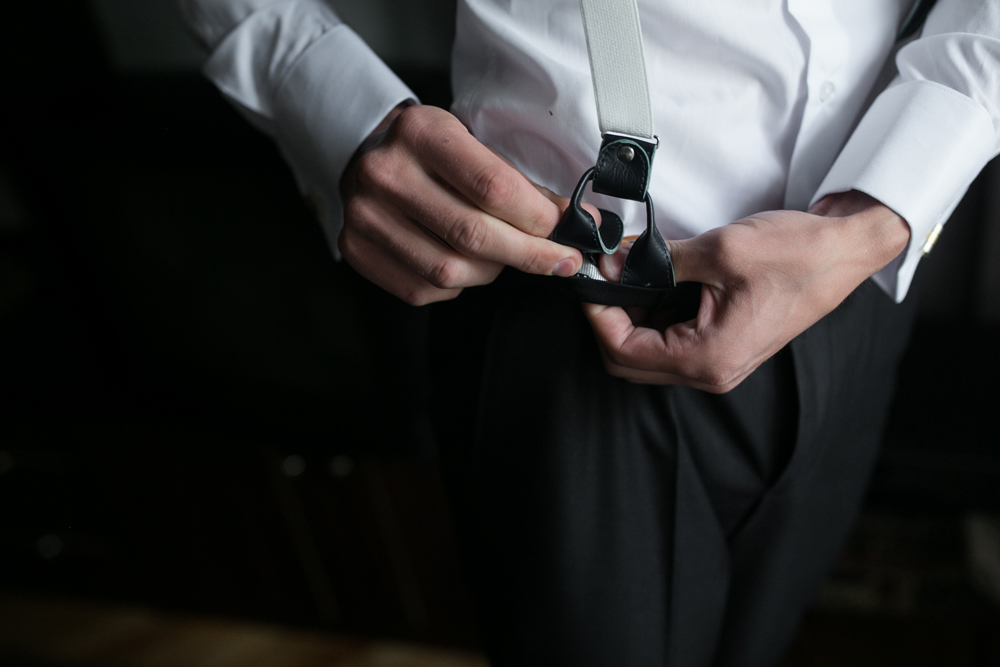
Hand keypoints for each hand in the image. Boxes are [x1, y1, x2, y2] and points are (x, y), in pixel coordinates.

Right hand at [339, 103, 582, 304]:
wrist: (365, 157)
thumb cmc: (431, 153)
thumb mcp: (472, 145)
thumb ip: (517, 184)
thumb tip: (571, 221)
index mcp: (419, 133)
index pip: (492, 187)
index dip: (537, 218)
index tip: (564, 230)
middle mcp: (385, 173)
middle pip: (473, 234)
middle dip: (528, 254)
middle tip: (560, 262)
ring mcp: (365, 215)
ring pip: (449, 270)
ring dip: (492, 272)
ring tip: (505, 257)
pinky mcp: (355, 250)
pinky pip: (423, 289)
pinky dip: (456, 286)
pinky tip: (464, 265)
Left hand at [583, 190, 910, 391]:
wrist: (845, 251)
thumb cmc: (799, 254)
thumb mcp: (721, 250)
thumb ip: (659, 261)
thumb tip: (614, 262)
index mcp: (709, 358)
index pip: (623, 352)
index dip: (596, 316)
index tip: (589, 281)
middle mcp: (711, 371)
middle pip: (629, 361)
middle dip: (605, 320)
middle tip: (600, 278)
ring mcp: (718, 362)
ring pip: (646, 354)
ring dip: (626, 318)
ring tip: (622, 275)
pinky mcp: (724, 346)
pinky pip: (669, 343)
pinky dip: (650, 317)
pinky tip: (649, 283)